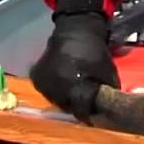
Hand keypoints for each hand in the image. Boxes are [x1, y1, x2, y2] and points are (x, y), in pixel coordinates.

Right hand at [29, 0, 119, 120]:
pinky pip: (46, 89)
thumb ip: (106, 92)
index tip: (93, 112)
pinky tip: (62, 81)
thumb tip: (106, 107)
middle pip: (67, 107)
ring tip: (72, 89)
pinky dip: (54, 88)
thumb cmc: (95, 52)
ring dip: (63, 97)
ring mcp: (44, 83)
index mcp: (74, 89)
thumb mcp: (107, 73)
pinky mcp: (36, 76)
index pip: (81, 112)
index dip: (89, 114)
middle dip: (75, 104)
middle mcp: (56, 89)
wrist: (76, 30)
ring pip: (54, 99)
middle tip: (82, 98)